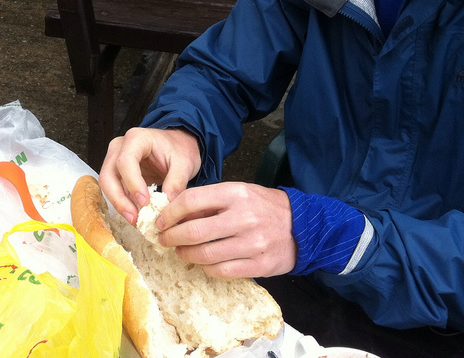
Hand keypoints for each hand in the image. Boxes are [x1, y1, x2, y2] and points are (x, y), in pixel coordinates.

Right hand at [99, 127, 201, 224]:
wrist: (177, 146)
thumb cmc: (179, 149)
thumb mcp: (184, 162)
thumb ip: (177, 182)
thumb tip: (167, 204)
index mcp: (136, 138)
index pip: (125, 161)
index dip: (132, 184)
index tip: (145, 202)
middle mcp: (120, 147)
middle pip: (108, 175)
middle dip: (119, 199)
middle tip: (135, 218)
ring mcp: (115, 160)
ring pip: (107, 185)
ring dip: (119, 204)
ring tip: (136, 220)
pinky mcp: (117, 173)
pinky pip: (114, 190)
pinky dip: (123, 204)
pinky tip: (135, 215)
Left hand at [156, 182, 295, 278]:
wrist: (302, 226)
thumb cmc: (262, 206)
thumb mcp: (237, 192)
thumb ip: (208, 202)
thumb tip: (173, 213)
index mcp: (235, 193)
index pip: (191, 201)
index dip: (170, 213)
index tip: (160, 221)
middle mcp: (243, 217)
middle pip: (194, 231)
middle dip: (172, 237)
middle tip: (164, 239)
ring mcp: (252, 243)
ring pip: (206, 255)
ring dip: (186, 254)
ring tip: (181, 251)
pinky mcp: (258, 265)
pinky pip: (222, 271)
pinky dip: (206, 267)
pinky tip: (202, 262)